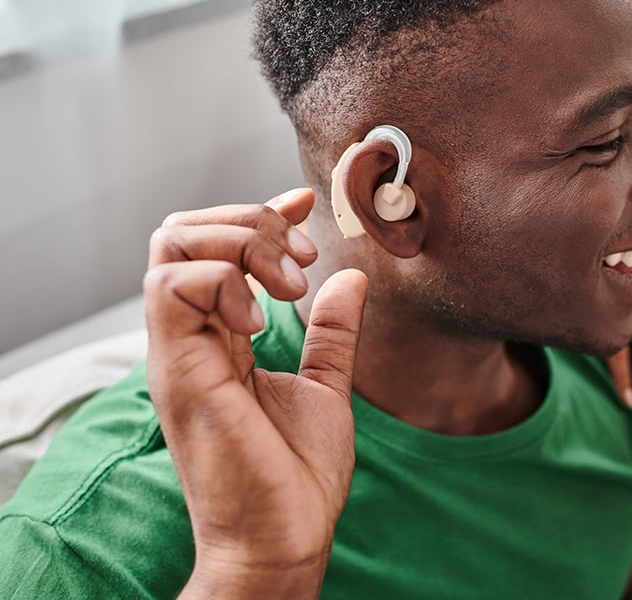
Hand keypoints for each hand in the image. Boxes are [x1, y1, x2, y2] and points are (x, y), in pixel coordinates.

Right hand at [144, 188, 367, 598]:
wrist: (284, 539)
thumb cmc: (296, 474)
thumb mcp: (325, 386)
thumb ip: (331, 333)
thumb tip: (350, 280)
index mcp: (219, 338)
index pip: (214, 247)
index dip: (259, 211)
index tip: (306, 202)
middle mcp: (190, 337)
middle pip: (183, 231)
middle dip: (249, 222)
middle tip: (302, 262)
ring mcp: (178, 352)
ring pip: (171, 246)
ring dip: (239, 245)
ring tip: (288, 287)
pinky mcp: (178, 372)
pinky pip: (173, 288)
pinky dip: (223, 282)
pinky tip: (263, 320)